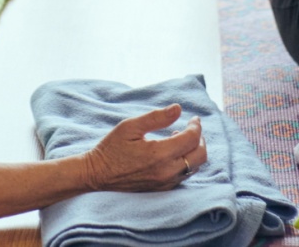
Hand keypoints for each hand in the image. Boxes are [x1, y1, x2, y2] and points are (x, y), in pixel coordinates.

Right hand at [80, 105, 206, 192]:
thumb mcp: (130, 126)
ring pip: (194, 167)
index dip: (196, 126)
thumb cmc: (111, 148)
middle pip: (200, 156)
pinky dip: (186, 162)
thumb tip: (178, 109)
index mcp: (159, 154)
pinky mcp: (161, 189)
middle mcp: (166, 171)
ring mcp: (165, 183)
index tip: (193, 118)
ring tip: (181, 137)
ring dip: (194, 151)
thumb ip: (156, 117)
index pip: (191, 139)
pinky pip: (184, 176)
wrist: (97, 174)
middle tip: (193, 128)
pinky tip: (174, 152)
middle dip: (201, 139)